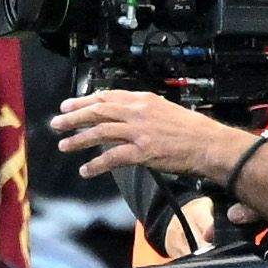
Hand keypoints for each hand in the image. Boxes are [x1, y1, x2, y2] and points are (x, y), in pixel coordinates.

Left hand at [52, 89, 256, 183]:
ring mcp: (140, 132)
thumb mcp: (165, 110)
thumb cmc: (192, 130)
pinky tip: (86, 170)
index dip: (84, 101)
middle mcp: (139, 112)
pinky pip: (113, 157)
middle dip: (74, 117)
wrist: (210, 144)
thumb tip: (122, 114)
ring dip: (79, 140)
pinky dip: (97, 164)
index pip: (107, 97)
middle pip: (98, 111)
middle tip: (57, 123)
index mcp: (144, 100)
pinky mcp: (143, 151)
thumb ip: (143, 111)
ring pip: (101, 132)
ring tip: (64, 146)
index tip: (68, 106)